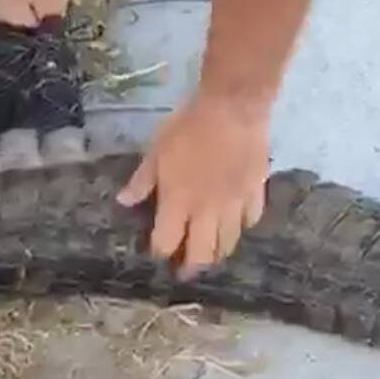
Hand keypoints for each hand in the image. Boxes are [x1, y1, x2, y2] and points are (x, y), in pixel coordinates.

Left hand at [116, 95, 270, 277]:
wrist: (233, 108)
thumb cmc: (188, 127)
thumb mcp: (156, 151)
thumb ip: (142, 180)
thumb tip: (123, 201)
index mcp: (178, 203)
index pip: (166, 242)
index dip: (160, 253)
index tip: (157, 255)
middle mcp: (207, 212)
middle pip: (202, 253)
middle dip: (192, 266)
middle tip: (186, 270)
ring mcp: (234, 205)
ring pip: (228, 243)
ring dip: (217, 252)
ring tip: (209, 252)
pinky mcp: (255, 193)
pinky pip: (250, 220)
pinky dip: (241, 227)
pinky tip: (236, 224)